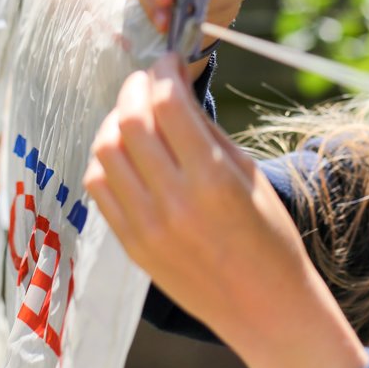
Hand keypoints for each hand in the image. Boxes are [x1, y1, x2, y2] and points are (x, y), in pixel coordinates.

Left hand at [84, 56, 366, 367]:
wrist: (263, 306)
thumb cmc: (269, 237)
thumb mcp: (248, 175)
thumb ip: (207, 132)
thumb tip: (177, 89)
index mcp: (213, 179)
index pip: (168, 104)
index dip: (164, 71)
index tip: (169, 61)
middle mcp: (174, 201)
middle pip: (129, 121)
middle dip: (135, 88)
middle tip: (148, 81)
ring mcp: (146, 225)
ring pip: (105, 150)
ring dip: (116, 121)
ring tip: (135, 116)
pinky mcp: (131, 244)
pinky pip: (98, 187)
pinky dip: (106, 160)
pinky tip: (127, 155)